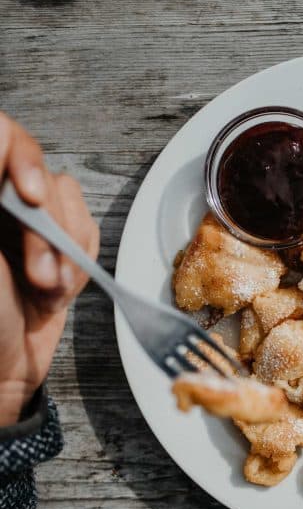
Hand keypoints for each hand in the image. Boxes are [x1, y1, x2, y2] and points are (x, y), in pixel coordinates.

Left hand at [0, 112, 98, 425]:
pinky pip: (87, 233)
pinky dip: (80, 265)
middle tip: (38, 272)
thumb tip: (0, 135)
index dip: (21, 157)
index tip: (30, 196)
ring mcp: (26, 224)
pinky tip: (57, 290)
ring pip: (70, 205)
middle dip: (49, 231)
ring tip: (46, 289)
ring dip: (67, 256)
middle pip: (42, 175)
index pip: (2, 136)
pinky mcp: (55, 246)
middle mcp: (1, 201)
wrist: (1, 373)